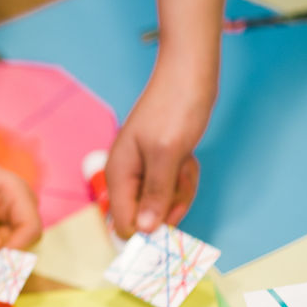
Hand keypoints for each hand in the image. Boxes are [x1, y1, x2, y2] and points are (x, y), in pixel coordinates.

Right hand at [105, 75, 212, 238]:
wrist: (188, 75)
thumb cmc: (174, 109)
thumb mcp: (167, 155)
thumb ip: (155, 195)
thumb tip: (142, 231)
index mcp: (118, 175)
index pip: (124, 224)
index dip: (148, 230)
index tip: (173, 221)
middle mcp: (126, 176)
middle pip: (146, 216)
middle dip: (171, 204)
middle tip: (182, 177)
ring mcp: (142, 171)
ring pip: (163, 203)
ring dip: (181, 188)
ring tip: (186, 162)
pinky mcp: (158, 165)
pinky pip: (172, 187)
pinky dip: (184, 177)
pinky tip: (187, 158)